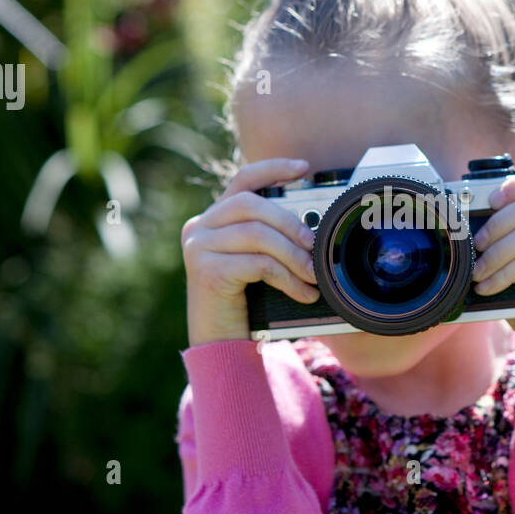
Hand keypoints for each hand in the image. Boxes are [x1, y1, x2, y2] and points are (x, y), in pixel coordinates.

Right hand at [181, 157, 318, 345]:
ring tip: (314, 275)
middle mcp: (199, 227)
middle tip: (316, 246)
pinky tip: (302, 293)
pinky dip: (286, 277)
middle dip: (291, 223)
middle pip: (252, 205)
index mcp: (214, 219)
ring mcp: (198, 247)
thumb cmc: (246, 304)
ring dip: (293, 255)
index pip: (242, 181)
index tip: (304, 167)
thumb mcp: (260, 263)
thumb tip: (314, 229)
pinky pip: (257, 263)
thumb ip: (273, 239)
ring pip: (257, 234)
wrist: (221, 346)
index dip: (273, 169)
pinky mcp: (205, 270)